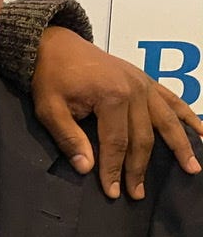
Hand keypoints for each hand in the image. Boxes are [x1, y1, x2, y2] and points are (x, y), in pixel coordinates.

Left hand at [32, 27, 202, 198]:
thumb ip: (68, 137)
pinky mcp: (146, 79)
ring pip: (167, 121)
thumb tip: (86, 167)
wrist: (54, 44)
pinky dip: (188, 116)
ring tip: (192, 169)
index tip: (113, 192)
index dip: (115, 169)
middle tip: (138, 193)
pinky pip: (173, 100)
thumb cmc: (50, 76)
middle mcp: (135, 90)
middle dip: (140, 168)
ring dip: (181, 146)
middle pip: (143, 137)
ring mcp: (144, 83)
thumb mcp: (49, 108)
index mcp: (112, 96)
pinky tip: (201, 132)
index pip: (117, 143)